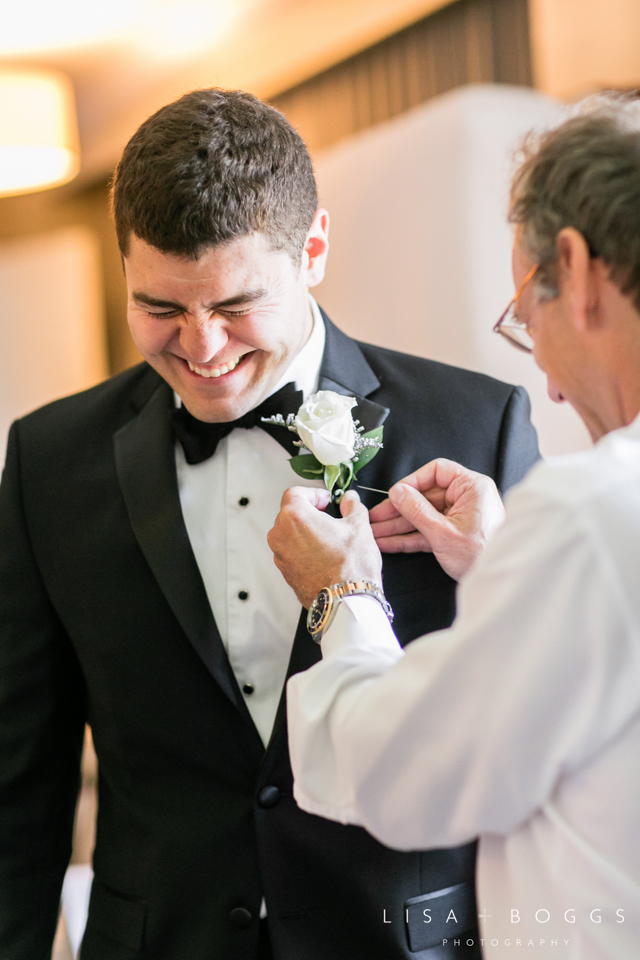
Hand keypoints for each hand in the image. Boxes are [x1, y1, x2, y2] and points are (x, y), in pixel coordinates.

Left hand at [268, 488, 382, 607]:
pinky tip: (325, 556)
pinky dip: (305, 550)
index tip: (327, 500)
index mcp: (294, 516)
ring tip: (330, 539)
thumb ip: (352, 506)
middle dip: (310, 512)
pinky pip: (292, 553)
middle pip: (291, 513)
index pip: (295, 493)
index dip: (314, 493)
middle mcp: (280, 535)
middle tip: (331, 518)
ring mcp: (281, 556)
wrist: (346, 601)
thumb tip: (350, 500)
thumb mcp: (359, 525)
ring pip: (290, 534)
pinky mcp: (285, 573)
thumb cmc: (350, 566)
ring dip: (307, 532)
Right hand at [369, 458, 504, 580]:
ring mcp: (459, 518)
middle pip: (424, 497)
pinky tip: (388, 542)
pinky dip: (409, 537)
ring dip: (398, 526)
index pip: (437, 472)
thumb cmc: (482, 556)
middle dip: (398, 510)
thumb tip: (398, 492)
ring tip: (375, 532)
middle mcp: (466, 499)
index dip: (412, 481)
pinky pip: (427, 531)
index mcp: (471, 488)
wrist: (498, 582)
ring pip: (422, 516)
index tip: (394, 494)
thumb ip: (417, 510)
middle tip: (375, 517)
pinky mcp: (453, 536)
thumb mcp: (443, 532)